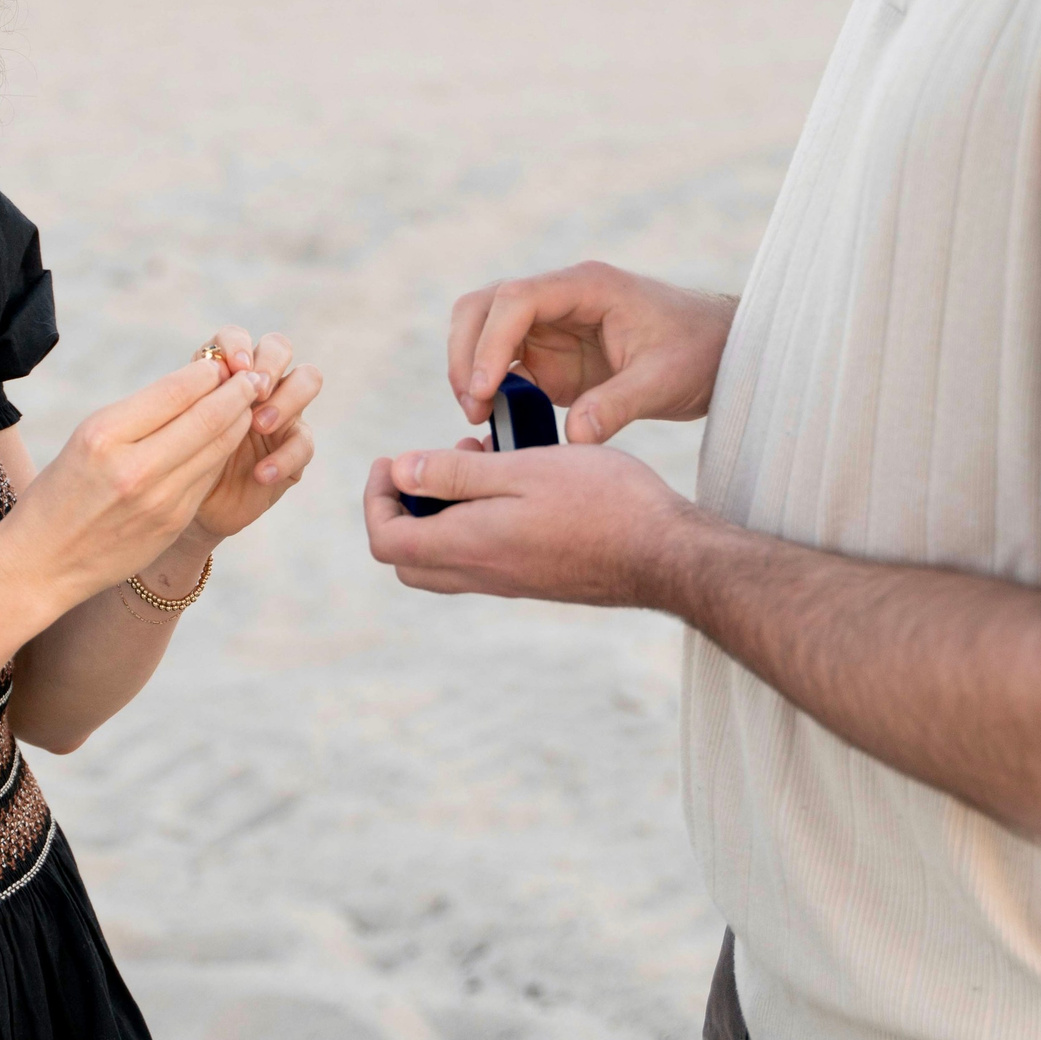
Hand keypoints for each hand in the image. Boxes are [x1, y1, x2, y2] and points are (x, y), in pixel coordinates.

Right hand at [0, 355, 260, 611]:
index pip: (175, 391)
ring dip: (239, 421)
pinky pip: (208, 477)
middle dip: (237, 392)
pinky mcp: (174, 523)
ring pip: (218, 448)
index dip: (207, 373)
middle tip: (252, 377)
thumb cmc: (61, 490)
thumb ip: (138, 415)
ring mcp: (159, 500)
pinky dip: (222, 452)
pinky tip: (226, 439)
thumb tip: (195, 384)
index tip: (220, 363)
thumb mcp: (86, 440)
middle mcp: (134, 468)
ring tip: (248, 403)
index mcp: (104, 436)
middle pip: (208, 418)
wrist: (42, 562)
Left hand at [189, 325, 322, 541]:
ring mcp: (281, 412)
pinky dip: (284, 456)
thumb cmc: (174, 461)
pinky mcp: (294, 448)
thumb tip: (206, 377)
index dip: (237, 345)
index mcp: (222, 372)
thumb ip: (188, 403)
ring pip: (307, 378)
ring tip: (259, 425)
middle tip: (253, 392)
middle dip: (269, 364)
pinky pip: (304, 442)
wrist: (187, 507)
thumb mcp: (172, 431)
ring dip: (287, 398)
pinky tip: (261, 473)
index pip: (236, 336)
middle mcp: (256, 384)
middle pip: (279, 346)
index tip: (233, 369)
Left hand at [362, 443, 694, 606]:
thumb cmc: (602, 503)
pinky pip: (480, 557)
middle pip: (407, 558)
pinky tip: (513, 480)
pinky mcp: (534, 579)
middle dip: (400, 509)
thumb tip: (399, 472)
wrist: (665, 554)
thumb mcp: (522, 469)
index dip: (375, 500)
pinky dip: (474, 520)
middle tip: (422, 465)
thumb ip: (454, 475)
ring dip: (442, 510)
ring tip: (475, 458)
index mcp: (469, 546)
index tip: (390, 460)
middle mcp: (482, 573)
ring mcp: (509, 581)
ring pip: (443, 558)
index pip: (387, 540)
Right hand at [447, 263, 736, 443]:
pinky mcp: (549, 355)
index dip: (491, 341)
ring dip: (469, 368)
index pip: (517, 298)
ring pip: (481, 330)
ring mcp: (550, 325)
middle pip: (483, 306)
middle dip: (465, 352)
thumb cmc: (699, 352)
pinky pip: (501, 365)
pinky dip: (488, 388)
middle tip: (473, 407)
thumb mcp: (665, 380)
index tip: (483, 389)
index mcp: (587, 286)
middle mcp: (559, 298)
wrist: (720, 353)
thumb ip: (618, 405)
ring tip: (479, 416)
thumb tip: (573, 436)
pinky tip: (496, 421)